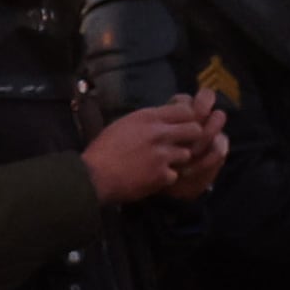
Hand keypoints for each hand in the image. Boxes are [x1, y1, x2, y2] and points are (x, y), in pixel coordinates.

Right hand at [84, 97, 225, 206]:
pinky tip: (153, 178)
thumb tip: (161, 121)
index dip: (186, 119)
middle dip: (190, 138)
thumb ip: (146, 122)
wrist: (95, 175)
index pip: (185, 111)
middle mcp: (160, 133)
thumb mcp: (124, 124)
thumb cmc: (103, 149)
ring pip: (187, 154)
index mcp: (148, 117)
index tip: (181, 126)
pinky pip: (175, 175)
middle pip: (194, 130)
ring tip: (163, 164)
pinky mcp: (162, 175)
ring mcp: (163, 155)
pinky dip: (165, 178)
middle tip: (180, 145)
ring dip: (177, 160)